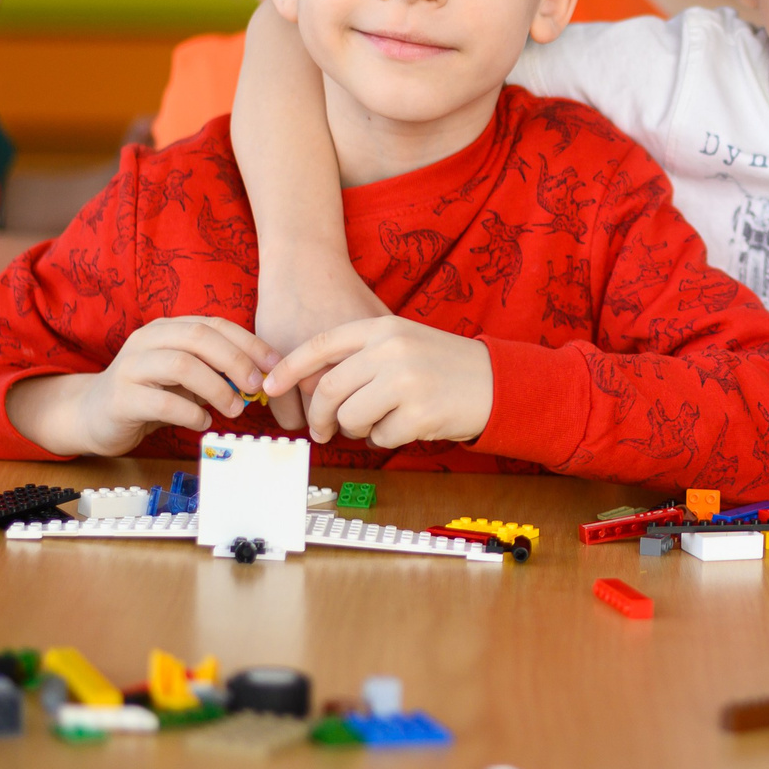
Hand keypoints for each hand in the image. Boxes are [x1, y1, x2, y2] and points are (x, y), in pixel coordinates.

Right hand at [8, 316, 276, 456]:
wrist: (92, 415)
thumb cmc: (149, 394)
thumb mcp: (185, 377)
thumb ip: (215, 371)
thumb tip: (260, 376)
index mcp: (166, 329)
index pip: (213, 324)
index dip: (248, 342)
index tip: (274, 364)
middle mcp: (146, 340)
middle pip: (198, 338)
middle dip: (235, 360)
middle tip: (255, 385)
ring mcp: (130, 367)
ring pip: (181, 366)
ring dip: (217, 388)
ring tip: (234, 408)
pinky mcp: (120, 398)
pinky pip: (162, 403)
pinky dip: (191, 413)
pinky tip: (203, 421)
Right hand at [251, 263, 388, 431]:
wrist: (304, 266)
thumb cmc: (346, 291)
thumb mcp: (381, 319)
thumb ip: (395, 352)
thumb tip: (412, 386)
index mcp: (367, 357)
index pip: (375, 409)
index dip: (374, 418)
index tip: (372, 415)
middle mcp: (336, 364)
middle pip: (344, 419)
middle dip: (346, 423)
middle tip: (346, 417)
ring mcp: (304, 370)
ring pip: (313, 421)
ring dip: (318, 422)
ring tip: (322, 411)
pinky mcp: (275, 370)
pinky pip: (285, 416)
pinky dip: (292, 416)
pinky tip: (298, 403)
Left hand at [265, 317, 492, 447]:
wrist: (498, 382)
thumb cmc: (446, 365)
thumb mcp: (404, 342)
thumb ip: (363, 354)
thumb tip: (311, 383)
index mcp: (384, 328)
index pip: (322, 346)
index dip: (290, 368)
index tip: (269, 386)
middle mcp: (392, 350)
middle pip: (328, 389)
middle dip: (320, 416)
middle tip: (323, 430)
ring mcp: (406, 381)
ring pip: (350, 417)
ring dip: (356, 430)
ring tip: (378, 424)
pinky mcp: (419, 413)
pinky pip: (379, 437)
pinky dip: (386, 439)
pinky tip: (406, 427)